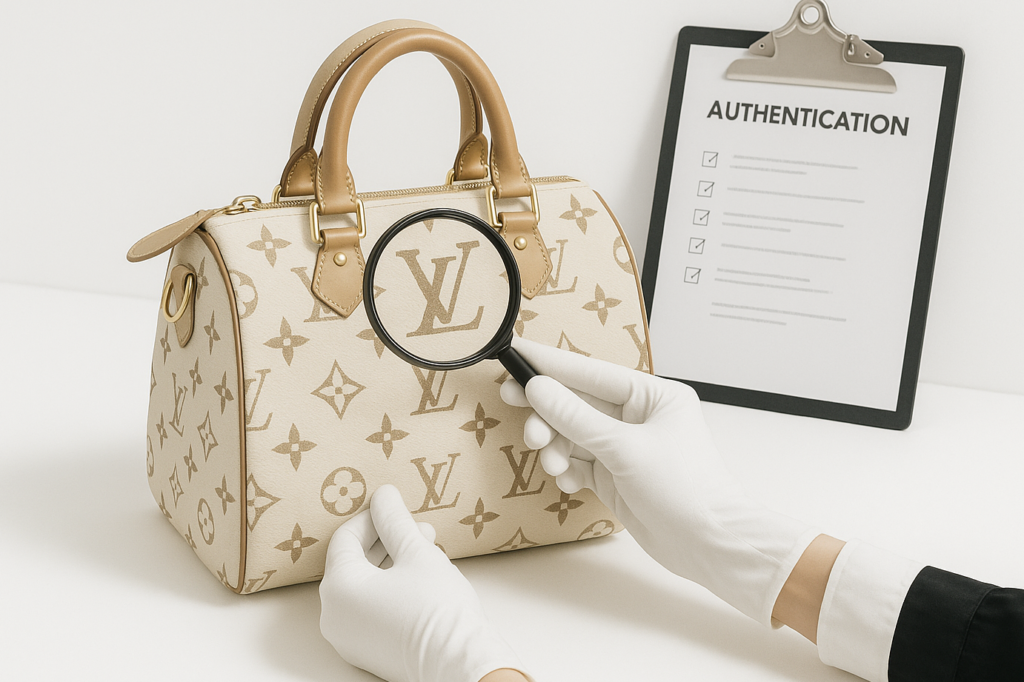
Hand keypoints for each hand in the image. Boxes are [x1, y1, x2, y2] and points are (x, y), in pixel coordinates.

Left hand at [319, 485, 529, 681]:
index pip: (345, 539)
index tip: (394, 507)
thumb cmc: (438, 610)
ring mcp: (349, 638)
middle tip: (415, 527)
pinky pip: (368, 609)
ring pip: (362, 586)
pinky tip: (418, 579)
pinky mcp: (367, 651)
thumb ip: (395, 520)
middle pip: (353, 563)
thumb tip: (383, 496)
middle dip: (385, 540)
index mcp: (338, 589)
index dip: (371, 517)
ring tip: (424, 549)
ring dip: (390, 563)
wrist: (460, 664)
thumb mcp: (417, 552)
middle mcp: (334, 616)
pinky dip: (387, 588)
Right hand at [501, 338, 818, 624]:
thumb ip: (576, 418)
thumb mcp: (625, 449)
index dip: (550, 363)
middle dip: (547, 410)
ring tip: (549, 460)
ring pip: (573, 435)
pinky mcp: (615, 476)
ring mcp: (625, 448)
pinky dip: (566, 469)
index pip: (591, 372)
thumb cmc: (685, 489)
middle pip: (577, 403)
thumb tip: (538, 388)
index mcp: (652, 395)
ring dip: (554, 445)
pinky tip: (566, 479)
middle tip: (512, 404)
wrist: (709, 546)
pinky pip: (578, 462)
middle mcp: (637, 417)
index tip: (516, 350)